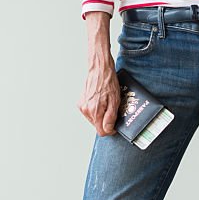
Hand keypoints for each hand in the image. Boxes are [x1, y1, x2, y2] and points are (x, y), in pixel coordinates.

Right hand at [79, 12, 119, 136]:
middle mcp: (85, 110)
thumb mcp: (114, 101)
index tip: (116, 124)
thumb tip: (108, 130)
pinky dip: (98, 110)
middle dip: (107, 121)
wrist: (99, 68)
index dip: (111, 130)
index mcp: (94, 111)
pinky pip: (91, 112)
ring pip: (95, 119)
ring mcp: (82, 106)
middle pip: (98, 126)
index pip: (102, 131)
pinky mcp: (81, 102)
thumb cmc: (108, 82)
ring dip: (102, 115)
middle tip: (114, 110)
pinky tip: (102, 100)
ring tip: (108, 103)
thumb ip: (110, 117)